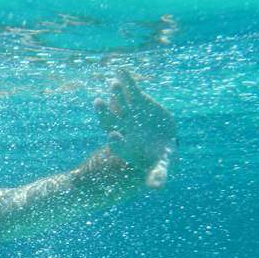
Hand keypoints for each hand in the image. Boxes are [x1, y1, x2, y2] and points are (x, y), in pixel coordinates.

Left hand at [94, 70, 176, 188]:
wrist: (160, 141)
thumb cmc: (157, 157)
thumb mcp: (159, 166)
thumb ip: (157, 174)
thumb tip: (157, 187)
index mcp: (126, 146)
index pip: (117, 145)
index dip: (115, 141)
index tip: (113, 137)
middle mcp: (123, 129)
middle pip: (110, 122)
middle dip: (104, 113)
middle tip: (98, 103)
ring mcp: (128, 114)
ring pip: (119, 104)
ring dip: (116, 94)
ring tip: (114, 84)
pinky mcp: (136, 102)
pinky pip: (129, 91)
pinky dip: (126, 81)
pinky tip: (121, 70)